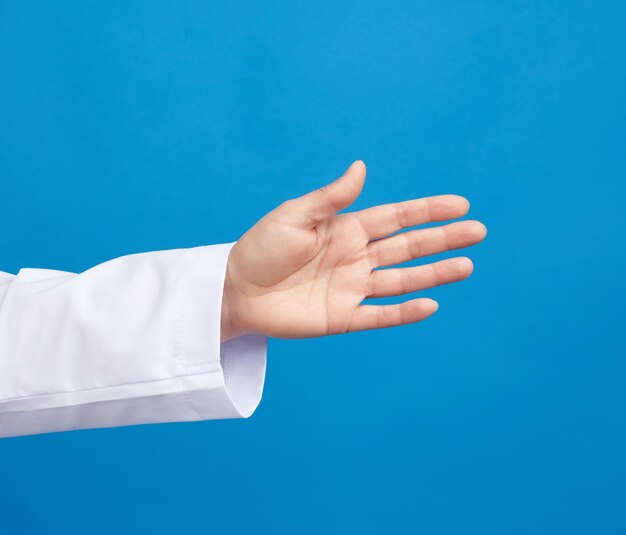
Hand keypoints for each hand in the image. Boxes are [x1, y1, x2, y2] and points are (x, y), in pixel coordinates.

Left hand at [220, 161, 485, 340]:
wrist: (235, 290)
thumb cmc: (260, 248)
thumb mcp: (295, 216)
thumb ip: (332, 198)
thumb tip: (362, 167)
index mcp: (346, 229)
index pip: (396, 217)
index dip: (428, 211)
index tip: (460, 204)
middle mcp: (356, 257)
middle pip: (408, 247)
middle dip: (443, 239)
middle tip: (478, 231)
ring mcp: (352, 288)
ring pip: (402, 280)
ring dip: (434, 274)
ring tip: (467, 266)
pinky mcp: (342, 317)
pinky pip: (380, 315)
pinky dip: (404, 311)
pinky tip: (430, 304)